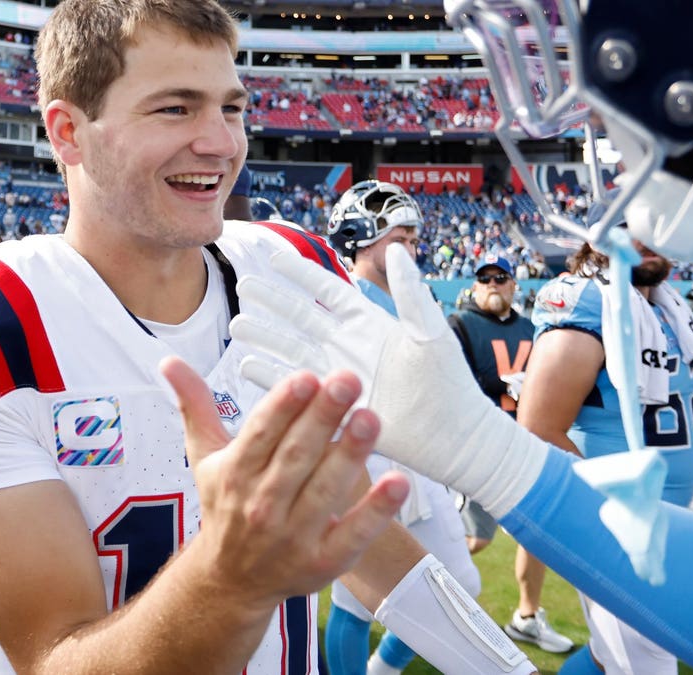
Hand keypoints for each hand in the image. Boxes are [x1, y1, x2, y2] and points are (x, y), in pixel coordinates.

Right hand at [160, 356, 407, 609]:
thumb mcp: (205, 458)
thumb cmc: (226, 507)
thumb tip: (168, 362)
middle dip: (322, 417)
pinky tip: (398, 482)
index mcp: (234, 474)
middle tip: (348, 381)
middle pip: (295, 456)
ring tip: (371, 418)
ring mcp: (294, 536)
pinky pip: (353, 534)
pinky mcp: (324, 561)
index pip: (260, 435)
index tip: (306, 378)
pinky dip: (376, 510)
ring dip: (350, 454)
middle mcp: (261, 505)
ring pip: (324, 490)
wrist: (230, 583)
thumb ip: (195, 408)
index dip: (283, 406)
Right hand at [229, 245, 549, 517]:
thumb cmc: (449, 383)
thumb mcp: (429, 332)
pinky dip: (273, 379)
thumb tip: (397, 250)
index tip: (272, 256)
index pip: (328, 291)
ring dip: (266, 338)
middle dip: (273, 303)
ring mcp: (340, 378)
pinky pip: (299, 390)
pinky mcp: (335, 408)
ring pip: (294, 351)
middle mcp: (350, 347)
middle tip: (243, 288)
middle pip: (302, 318)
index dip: (301, 274)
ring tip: (237, 327)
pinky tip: (248, 368)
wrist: (455, 438)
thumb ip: (410, 293)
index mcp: (371, 324)